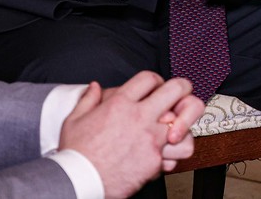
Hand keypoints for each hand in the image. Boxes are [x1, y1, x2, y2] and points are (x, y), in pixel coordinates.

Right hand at [59, 73, 201, 197]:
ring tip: (174, 131)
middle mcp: (139, 117)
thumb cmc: (76, 153)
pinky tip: (160, 154)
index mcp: (120, 103)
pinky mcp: (155, 160)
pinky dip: (170, 154)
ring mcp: (151, 139)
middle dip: (182, 89)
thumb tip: (95, 87)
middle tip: (180, 96)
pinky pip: (175, 153)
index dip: (155, 80)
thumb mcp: (75, 119)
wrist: (79, 182)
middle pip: (177, 89)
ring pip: (185, 124)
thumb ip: (88, 99)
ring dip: (182, 127)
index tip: (154, 89)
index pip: (149, 78)